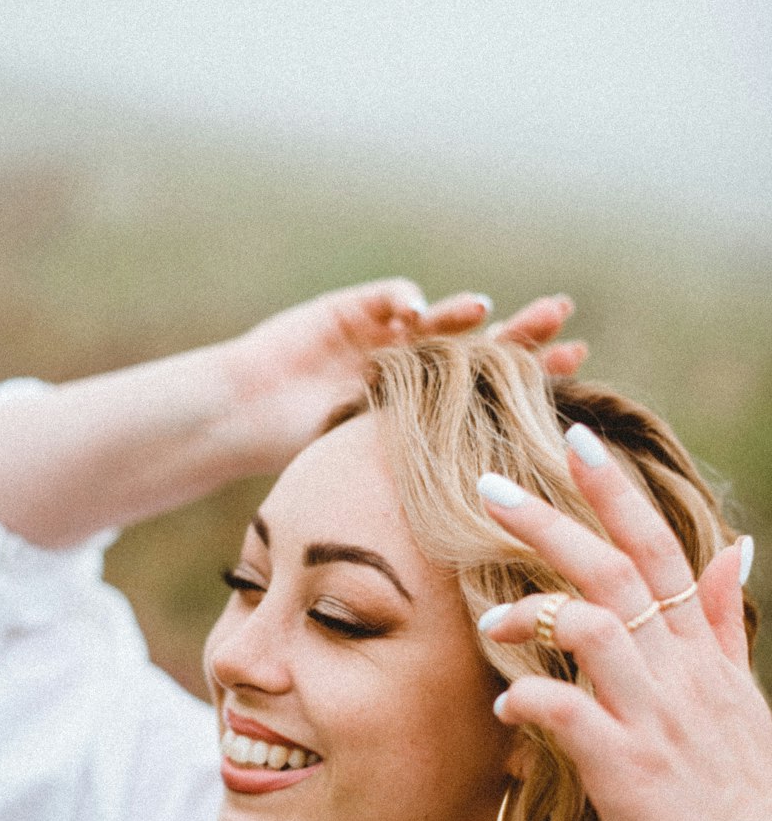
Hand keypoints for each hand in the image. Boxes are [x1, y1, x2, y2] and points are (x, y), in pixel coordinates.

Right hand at [225, 281, 579, 472]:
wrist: (242, 417)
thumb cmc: (304, 455)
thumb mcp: (380, 475)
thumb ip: (435, 483)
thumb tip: (500, 523)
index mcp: (432, 403)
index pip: (494, 387)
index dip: (534, 373)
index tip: (578, 365)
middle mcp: (417, 364)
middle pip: (479, 343)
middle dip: (516, 328)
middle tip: (560, 315)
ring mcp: (387, 333)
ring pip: (437, 318)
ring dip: (462, 313)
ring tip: (484, 309)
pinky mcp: (352, 308)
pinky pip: (388, 297)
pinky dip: (404, 300)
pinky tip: (416, 310)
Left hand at [477, 425, 771, 820]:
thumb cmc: (743, 790)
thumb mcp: (741, 694)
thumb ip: (725, 620)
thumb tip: (735, 546)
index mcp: (700, 650)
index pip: (658, 547)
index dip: (615, 491)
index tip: (574, 438)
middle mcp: (679, 671)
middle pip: (613, 570)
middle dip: (549, 521)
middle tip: (488, 486)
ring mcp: (655, 716)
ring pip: (591, 626)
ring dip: (531, 611)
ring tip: (488, 619)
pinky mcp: (628, 769)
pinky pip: (567, 713)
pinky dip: (526, 700)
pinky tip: (504, 708)